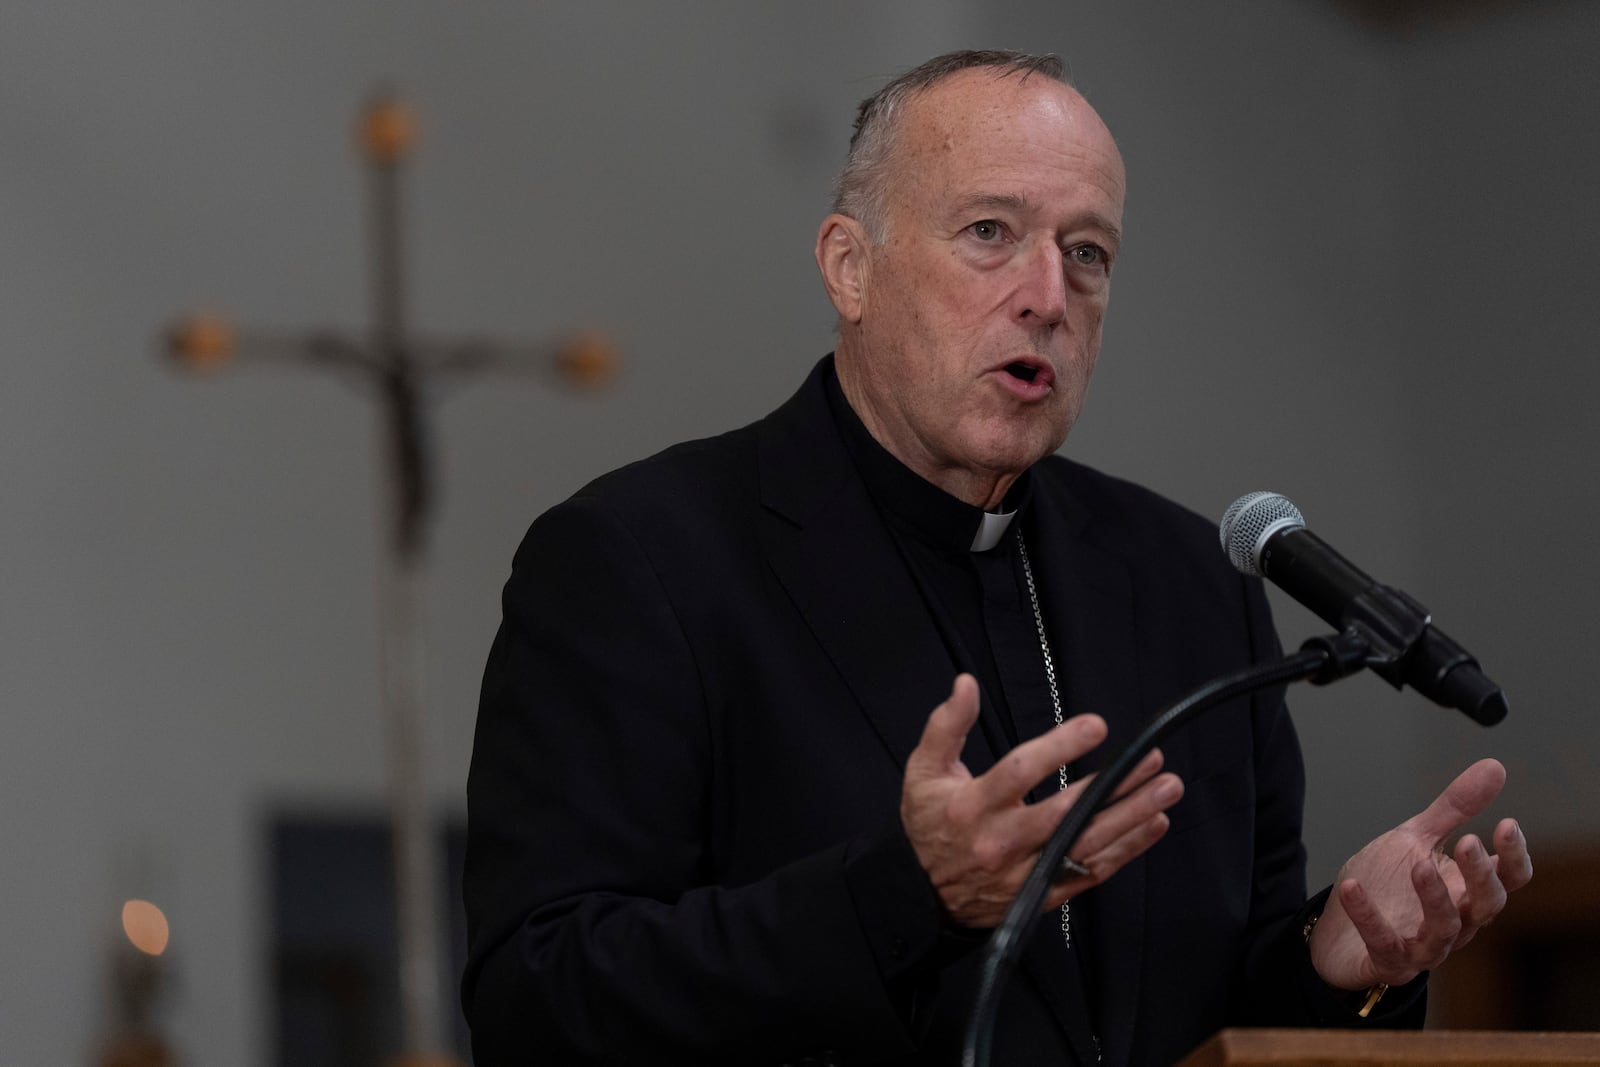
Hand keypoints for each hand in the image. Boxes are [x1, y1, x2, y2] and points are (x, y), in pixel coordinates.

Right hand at [900, 674, 1183, 927]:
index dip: (1060, 748)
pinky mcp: (1042, 895)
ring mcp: (1025, 873)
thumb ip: (947, 725)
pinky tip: (1153, 825)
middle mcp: (1001, 842)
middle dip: (1114, 787)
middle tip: (1151, 762)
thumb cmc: (929, 825)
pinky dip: (1126, 849)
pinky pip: (1090, 872)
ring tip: (1166, 789)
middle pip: (1066, 813)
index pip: (1021, 771)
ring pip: (1087, 845)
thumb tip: (966, 683)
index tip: (1096, 727)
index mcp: (971, 807)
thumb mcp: (924, 770)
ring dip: (1132, 817)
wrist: (923, 897)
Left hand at [1308, 758, 1532, 990]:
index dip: (1514, 856)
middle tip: (1468, 842)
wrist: (1336, 929)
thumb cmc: (1385, 885)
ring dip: (1434, 897)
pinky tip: (1350, 887)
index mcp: (1465, 890)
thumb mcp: (1415, 838)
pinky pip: (1383, 944)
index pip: (1509, 880)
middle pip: (1485, 906)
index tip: (1507, 823)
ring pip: (1444, 930)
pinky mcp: (1388, 962)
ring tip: (1417, 864)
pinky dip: (1368, 917)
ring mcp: (1422, 947)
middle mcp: (1454, 922)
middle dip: (1480, 875)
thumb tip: (1495, 767)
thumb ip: (1453, 809)